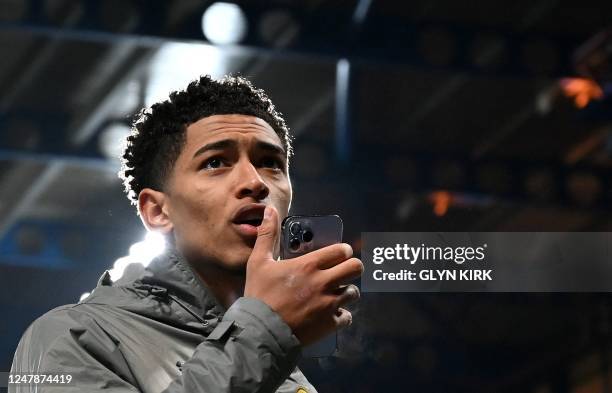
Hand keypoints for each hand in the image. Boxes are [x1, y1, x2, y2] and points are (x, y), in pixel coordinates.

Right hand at [244, 206, 362, 345]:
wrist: (260, 331)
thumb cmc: (259, 295)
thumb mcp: (259, 262)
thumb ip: (268, 235)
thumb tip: (270, 210)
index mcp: (309, 265)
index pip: (342, 250)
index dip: (344, 251)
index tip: (339, 254)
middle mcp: (323, 282)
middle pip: (356, 268)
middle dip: (352, 268)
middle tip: (343, 271)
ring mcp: (329, 304)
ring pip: (354, 292)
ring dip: (346, 291)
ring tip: (335, 293)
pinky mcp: (329, 324)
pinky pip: (347, 316)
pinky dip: (341, 315)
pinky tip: (331, 314)